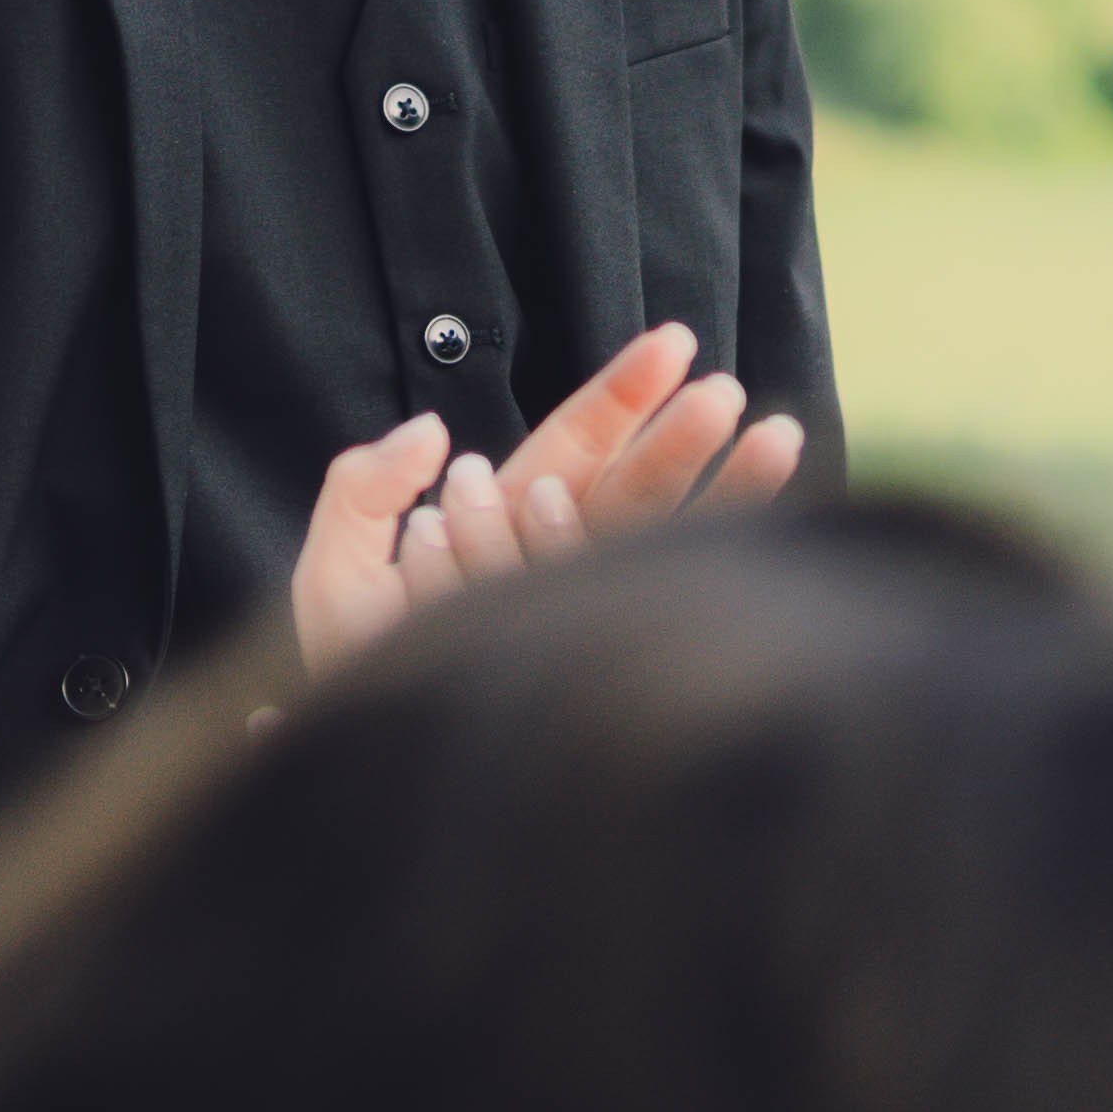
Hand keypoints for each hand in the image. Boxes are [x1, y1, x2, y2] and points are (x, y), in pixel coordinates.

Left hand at [290, 323, 806, 670]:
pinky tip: (739, 536)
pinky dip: (706, 562)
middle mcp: (565, 556)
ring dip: (725, 490)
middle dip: (683, 437)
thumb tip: (438, 432)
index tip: (676, 342)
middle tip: (728, 395)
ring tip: (777, 438)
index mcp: (512, 516)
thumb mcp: (335, 572)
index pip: (582, 438)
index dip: (627, 390)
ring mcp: (595, 606)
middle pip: (638, 482)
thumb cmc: (357, 670)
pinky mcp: (609, 655)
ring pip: (668, 538)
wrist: (371, 769)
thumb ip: (363, 489)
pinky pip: (660, 603)